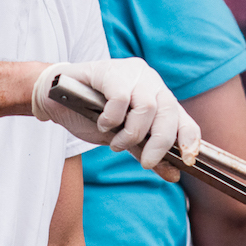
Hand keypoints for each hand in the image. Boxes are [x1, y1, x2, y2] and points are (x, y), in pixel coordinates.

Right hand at [32, 59, 201, 180]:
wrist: (55, 98)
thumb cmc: (90, 114)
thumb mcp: (122, 138)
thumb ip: (145, 152)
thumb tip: (174, 176)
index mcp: (158, 97)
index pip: (184, 118)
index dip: (189, 139)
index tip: (188, 161)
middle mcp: (150, 81)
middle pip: (169, 113)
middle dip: (160, 143)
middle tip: (146, 162)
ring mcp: (131, 73)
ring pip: (147, 107)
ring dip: (131, 133)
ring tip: (115, 141)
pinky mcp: (110, 70)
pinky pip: (121, 98)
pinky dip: (113, 117)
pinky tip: (102, 122)